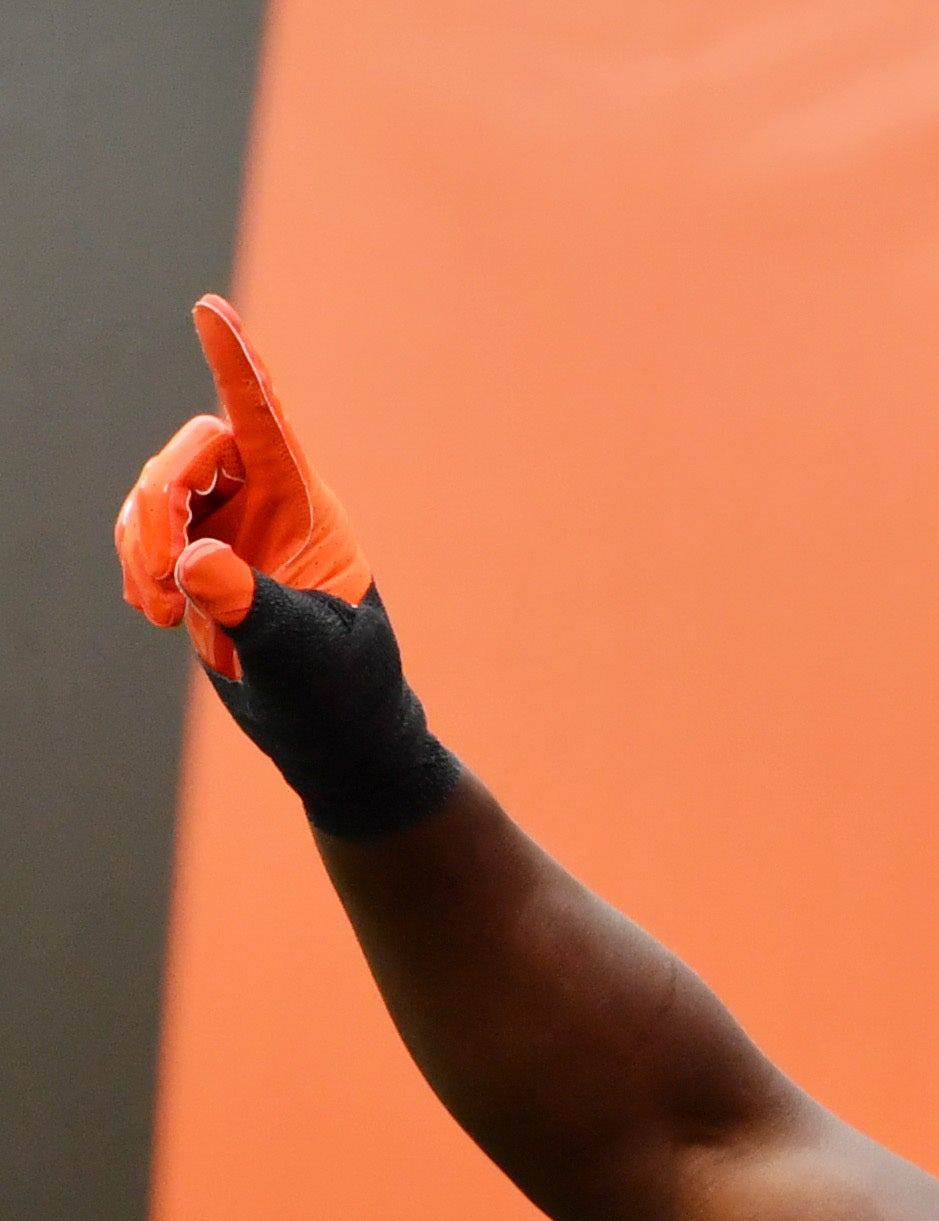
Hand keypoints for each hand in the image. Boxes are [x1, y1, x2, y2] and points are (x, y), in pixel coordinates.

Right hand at [114, 295, 367, 675]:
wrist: (331, 730)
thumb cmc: (340, 687)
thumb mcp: (304, 653)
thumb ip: (252, 607)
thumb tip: (194, 562)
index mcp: (304, 503)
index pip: (266, 420)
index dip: (237, 365)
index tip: (210, 310)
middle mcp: (262, 499)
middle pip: (188, 455)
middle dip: (158, 507)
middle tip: (162, 580)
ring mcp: (224, 524)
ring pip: (154, 493)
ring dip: (141, 545)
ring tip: (161, 611)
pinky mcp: (194, 554)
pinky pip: (141, 532)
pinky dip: (135, 566)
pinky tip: (155, 611)